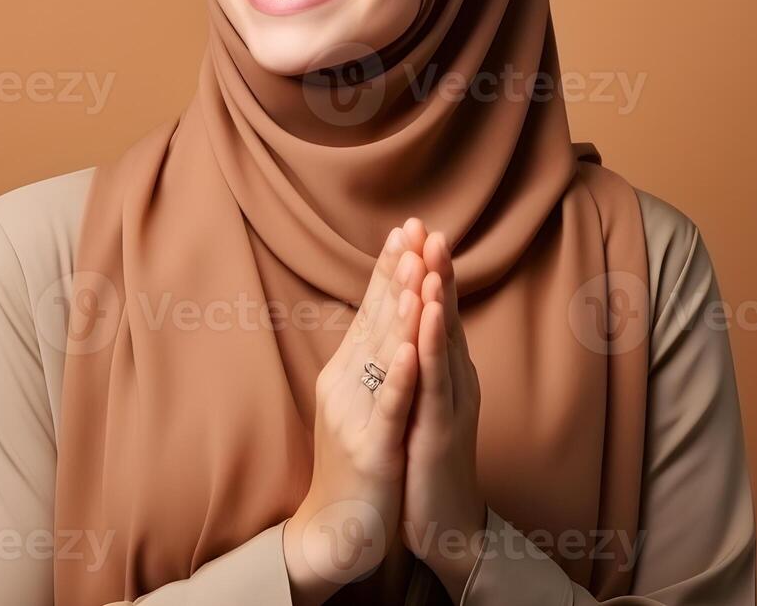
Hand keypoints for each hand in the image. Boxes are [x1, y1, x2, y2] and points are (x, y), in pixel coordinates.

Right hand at [284, 220, 429, 605]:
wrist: (340, 528)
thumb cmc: (359, 462)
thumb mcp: (364, 401)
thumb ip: (371, 358)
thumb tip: (386, 312)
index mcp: (347, 371)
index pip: (371, 310)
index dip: (388, 269)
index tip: (406, 228)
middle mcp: (345, 385)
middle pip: (374, 320)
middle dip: (395, 274)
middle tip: (412, 231)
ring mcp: (355, 415)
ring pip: (381, 355)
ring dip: (400, 310)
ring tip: (416, 270)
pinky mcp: (370, 448)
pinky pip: (388, 406)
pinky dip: (400, 375)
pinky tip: (413, 348)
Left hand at [401, 229, 487, 598]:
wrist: (445, 523)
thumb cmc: (427, 460)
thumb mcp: (421, 400)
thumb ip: (420, 361)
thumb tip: (408, 321)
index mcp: (445, 369)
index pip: (433, 309)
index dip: (425, 268)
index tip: (412, 227)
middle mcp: (454, 379)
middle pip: (443, 315)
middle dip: (434, 269)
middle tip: (426, 226)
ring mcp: (452, 404)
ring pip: (443, 343)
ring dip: (436, 299)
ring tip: (429, 259)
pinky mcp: (442, 432)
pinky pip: (436, 387)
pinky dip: (430, 353)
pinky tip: (423, 326)